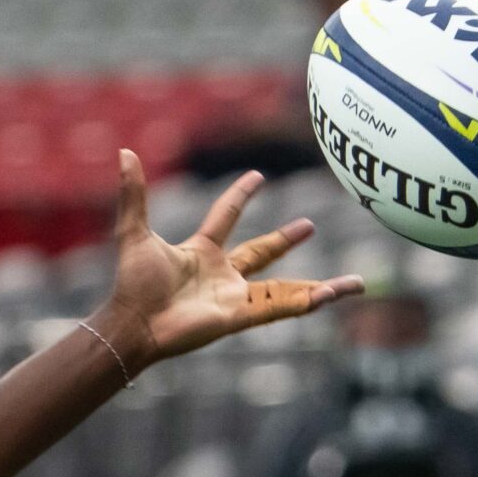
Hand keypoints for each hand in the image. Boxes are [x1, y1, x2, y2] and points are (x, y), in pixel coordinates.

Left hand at [102, 154, 362, 366]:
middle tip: (309, 225)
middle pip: (262, 253)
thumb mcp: (134, 232)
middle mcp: (221, 275)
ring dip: (318, 288)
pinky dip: (308, 302)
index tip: (257, 177)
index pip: (225, 217)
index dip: (240, 196)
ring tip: (353, 284)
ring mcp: (233, 297)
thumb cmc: (132, 285)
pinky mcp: (239, 316)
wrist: (133, 324)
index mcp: (200, 253)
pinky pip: (281, 308)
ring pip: (285, 290)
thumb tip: (124, 152)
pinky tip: (335, 295)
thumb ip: (134, 193)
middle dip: (285, 241)